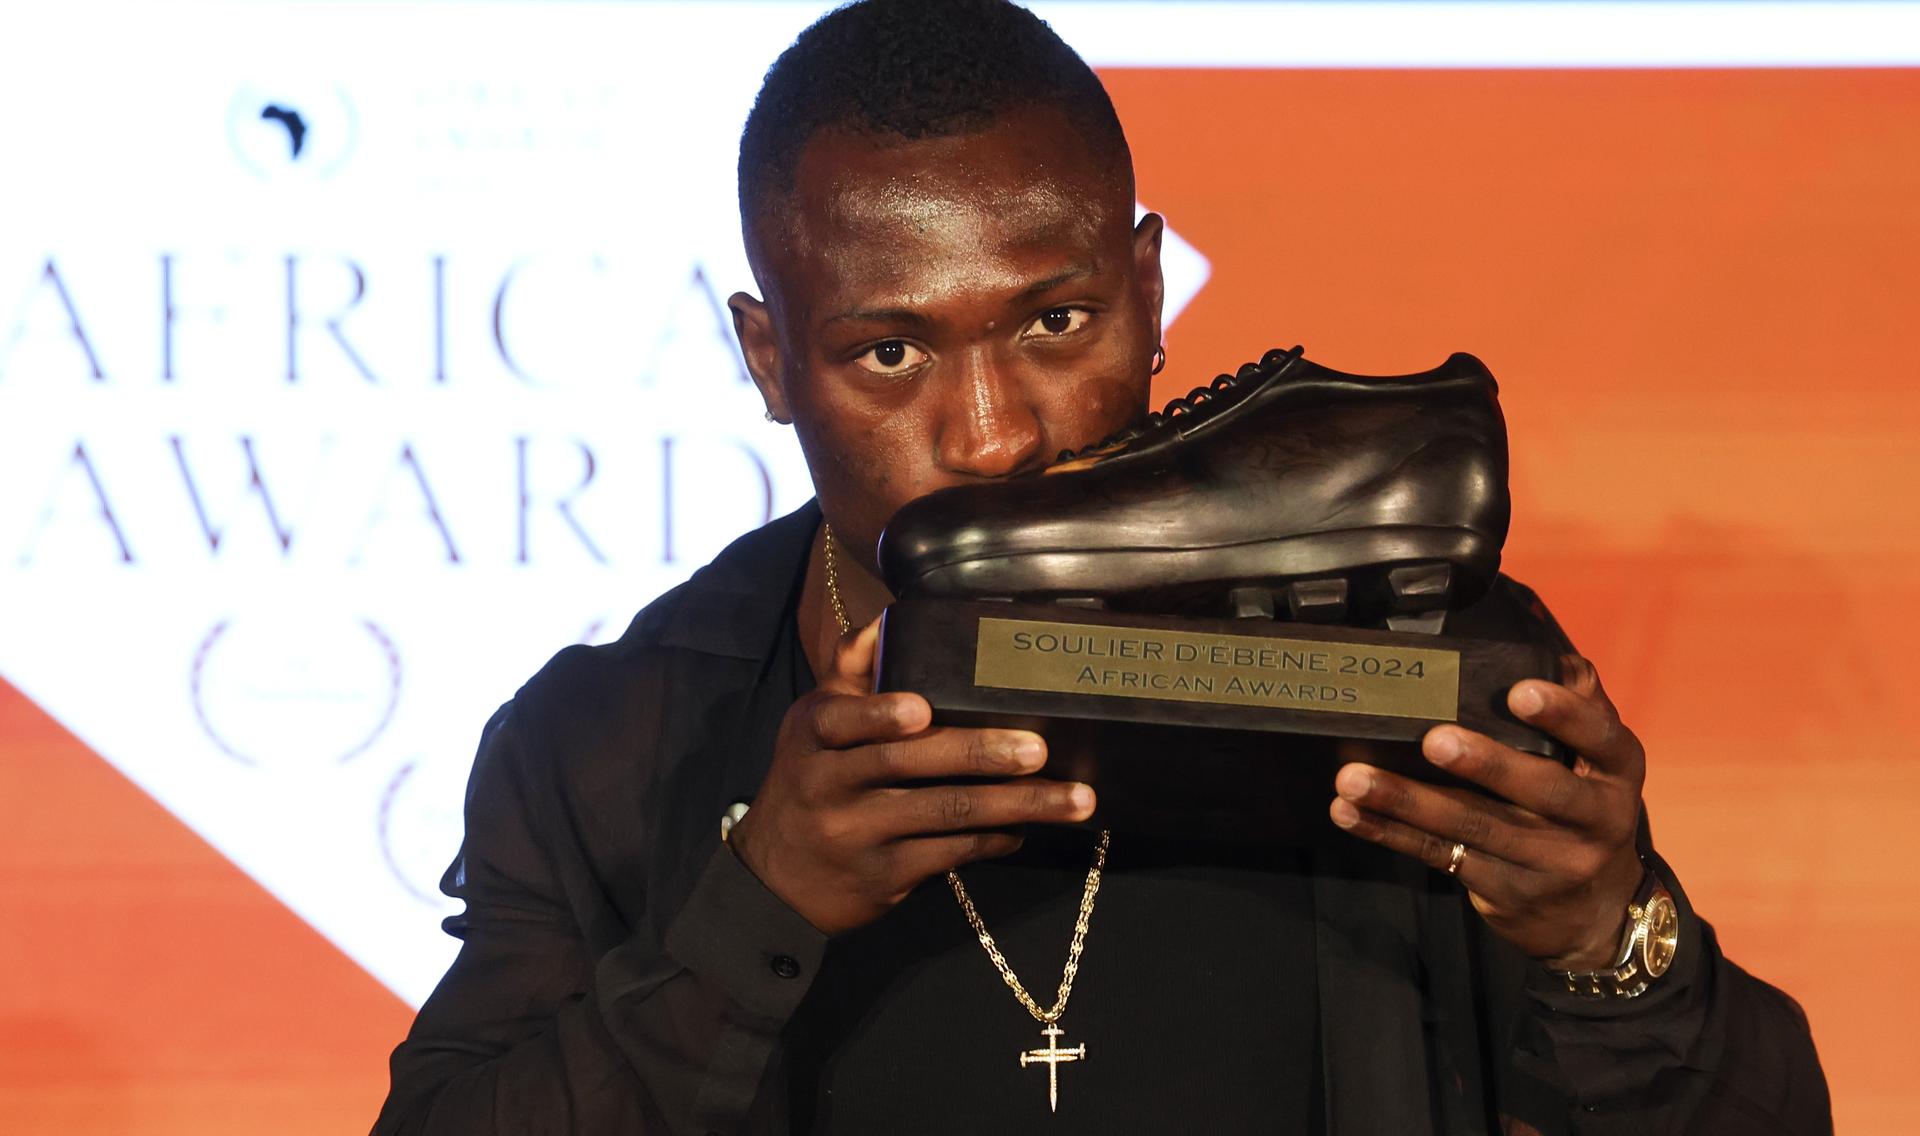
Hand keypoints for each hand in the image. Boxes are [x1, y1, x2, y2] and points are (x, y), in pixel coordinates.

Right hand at [728, 618, 1096, 935]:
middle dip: (979, 755)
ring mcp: (856, 834)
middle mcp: (829, 783)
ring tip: (1074, 798)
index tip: (923, 710)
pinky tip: (1026, 829)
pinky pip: (949, 854)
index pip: (843, 720)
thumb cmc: (809, 782)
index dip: (881, 714)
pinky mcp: (883, 877)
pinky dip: (994, 839)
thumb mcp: (813, 725)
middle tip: (1039, 749)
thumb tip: (887, 620)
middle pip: (908, 765)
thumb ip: (850, 673)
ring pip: (944, 814)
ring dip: (1015, 805)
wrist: (775, 879)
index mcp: (814, 735)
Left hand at [1327, 654, 1646, 969]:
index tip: (1520, 692)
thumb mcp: (1598, 762)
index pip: (1602, 738)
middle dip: (1486, 764)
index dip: (1565, 715)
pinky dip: (1391, 832)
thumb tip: (1547, 645)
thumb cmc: (1583, 809)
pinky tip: (1349, 813)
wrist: (1595, 915)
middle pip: (1541, 789)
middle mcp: (1595, 819)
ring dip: (1409, 801)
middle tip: (1434, 740)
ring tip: (1354, 778)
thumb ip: (1580, 705)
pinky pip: (1442, 857)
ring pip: (1475, 827)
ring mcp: (1551, 862)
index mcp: (1617, 772)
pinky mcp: (1506, 891)